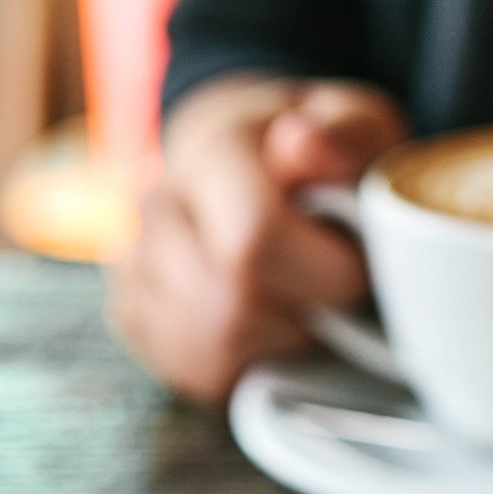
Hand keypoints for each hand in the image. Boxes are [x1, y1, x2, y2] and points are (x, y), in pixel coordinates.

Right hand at [107, 75, 405, 404]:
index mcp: (212, 152)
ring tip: (302, 305)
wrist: (243, 156)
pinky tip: (270, 332)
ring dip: (277, 343)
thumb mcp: (354, 122)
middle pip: (232, 306)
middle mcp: (156, 207)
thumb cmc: (314, 149)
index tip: (361, 266)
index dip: (330, 274)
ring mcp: (133, 265)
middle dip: (305, 314)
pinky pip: (191, 371)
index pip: (255, 243)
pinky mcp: (132, 316)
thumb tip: (305, 144)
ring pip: (210, 346)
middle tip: (334, 292)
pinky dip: (246, 366)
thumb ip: (347, 132)